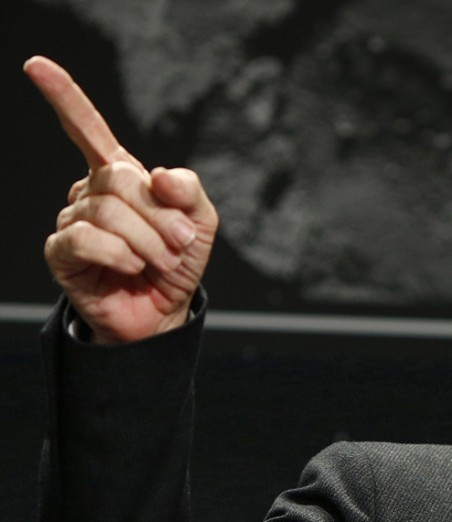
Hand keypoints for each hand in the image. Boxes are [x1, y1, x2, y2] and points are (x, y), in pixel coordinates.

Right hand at [24, 56, 217, 343]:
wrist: (166, 312)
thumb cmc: (178, 262)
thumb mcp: (200, 221)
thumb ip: (189, 191)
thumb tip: (160, 176)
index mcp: (121, 175)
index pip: (88, 129)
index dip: (65, 97)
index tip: (36, 65)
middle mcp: (90, 191)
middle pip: (119, 179)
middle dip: (159, 216)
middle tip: (178, 243)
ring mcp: (72, 220)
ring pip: (107, 211)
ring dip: (147, 241)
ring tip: (157, 262)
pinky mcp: (61, 252)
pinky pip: (86, 238)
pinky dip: (120, 254)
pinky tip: (131, 267)